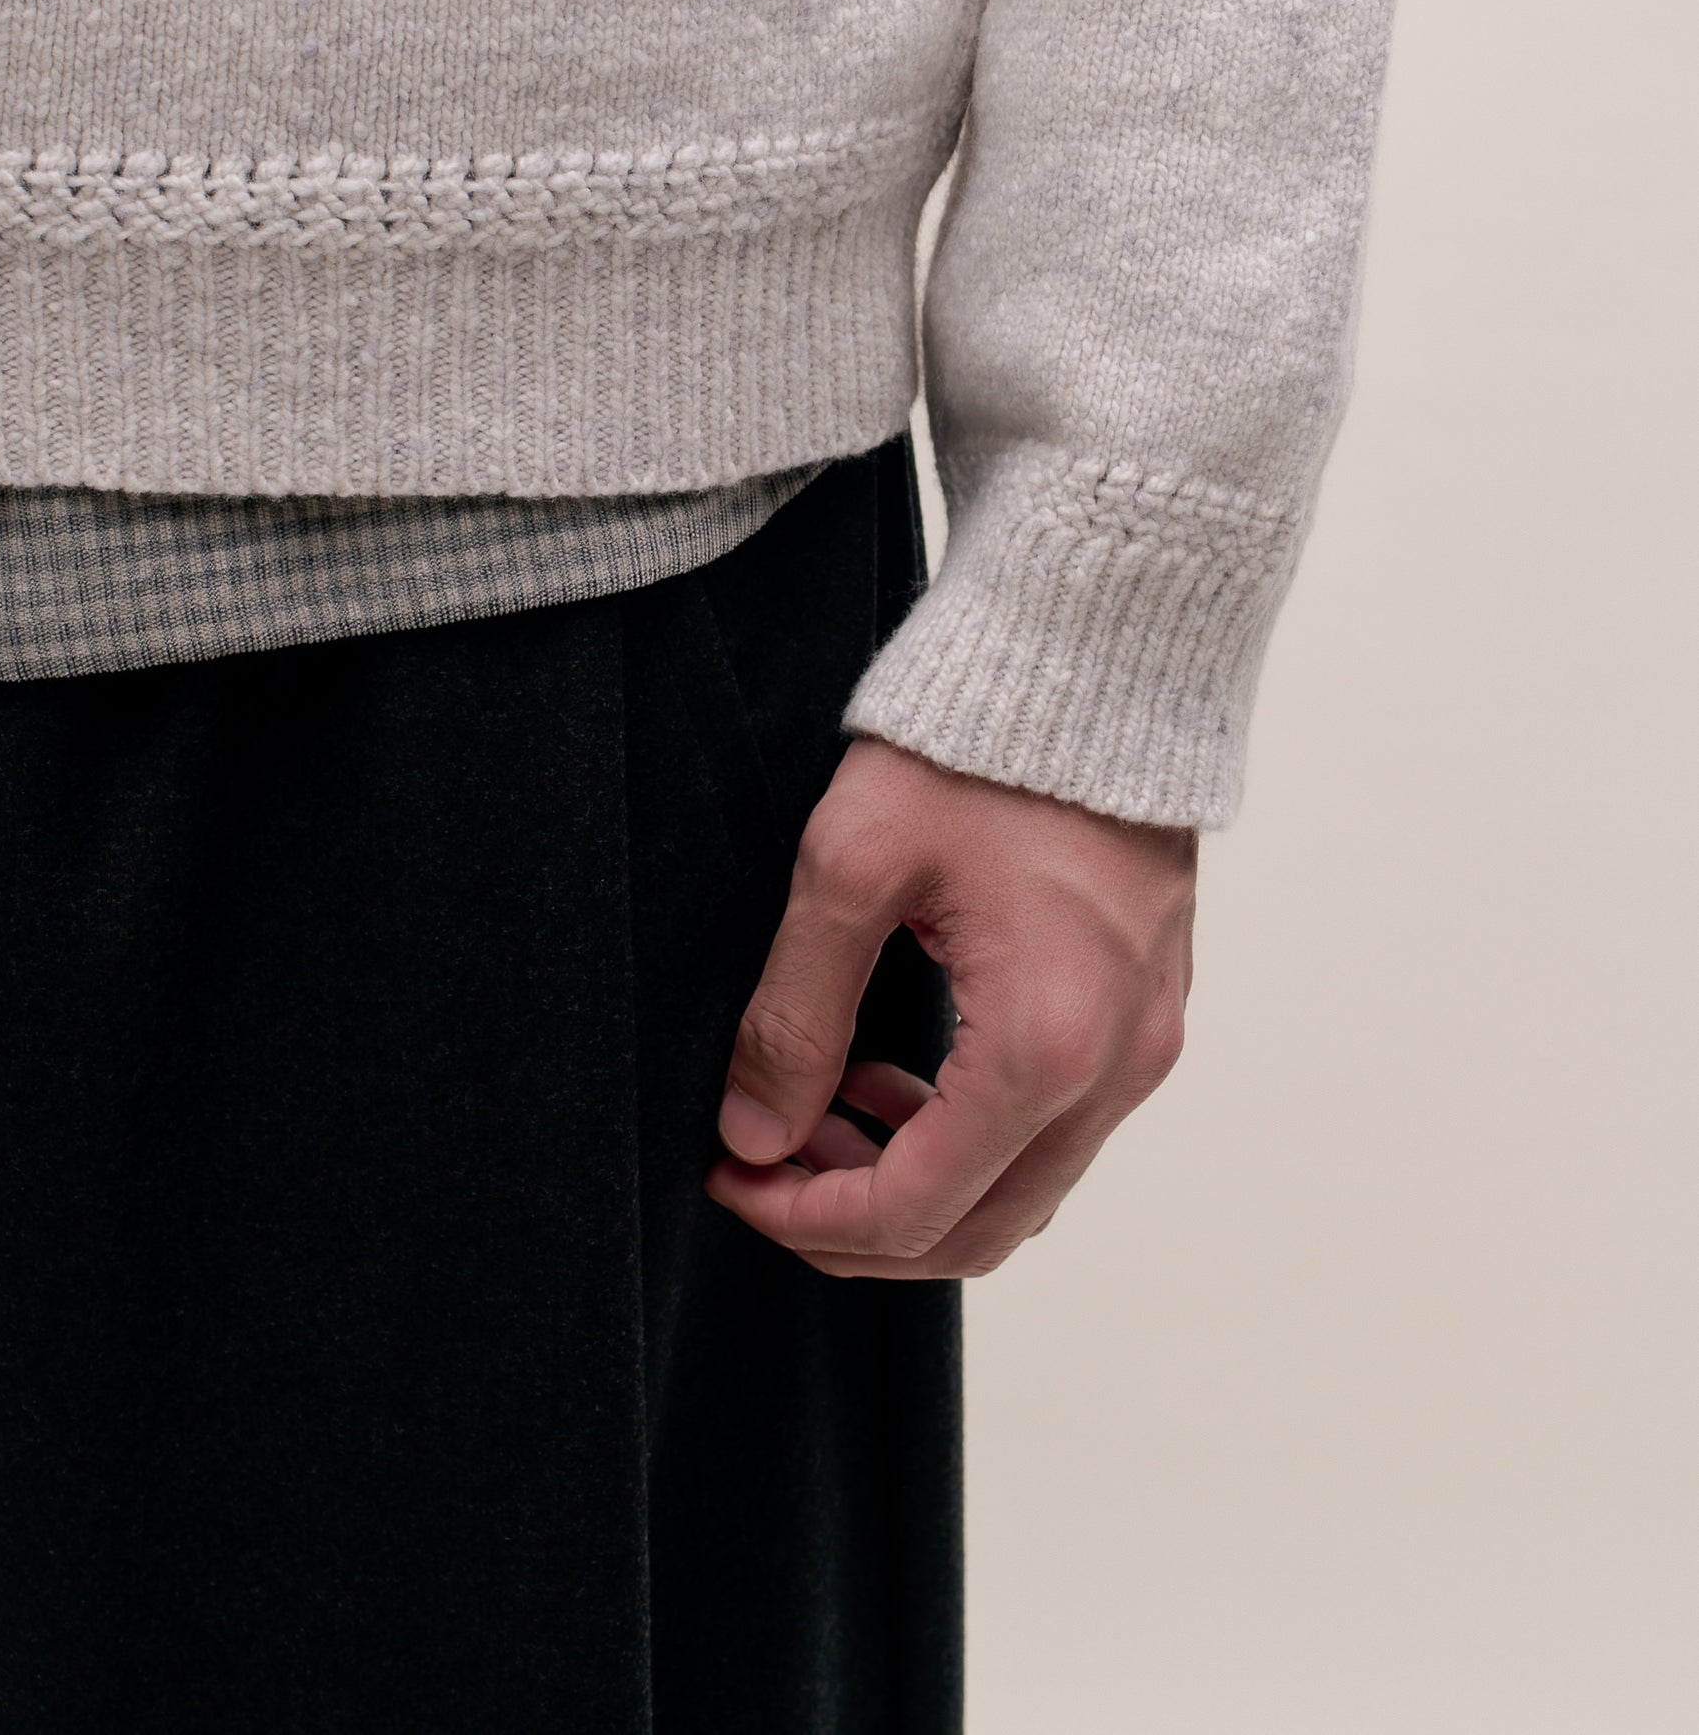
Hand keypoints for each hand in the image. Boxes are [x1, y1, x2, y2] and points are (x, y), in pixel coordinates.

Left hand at [707, 736, 1195, 1278]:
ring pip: (1025, 1186)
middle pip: (980, 1229)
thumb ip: (794, 1014)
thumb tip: (753, 1136)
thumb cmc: (975, 742)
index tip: (730, 1177)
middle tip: (764, 1164)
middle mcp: (1117, 1068)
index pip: (915, 1209)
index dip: (806, 1221)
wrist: (1097, 649)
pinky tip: (895, 1067)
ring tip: (820, 1106)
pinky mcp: (1149, 1007)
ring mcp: (1146, 1041)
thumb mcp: (850, 866)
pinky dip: (973, 1132)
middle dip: (857, 1222)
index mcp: (1043, 1047)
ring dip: (917, 1178)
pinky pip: (1062, 1126)